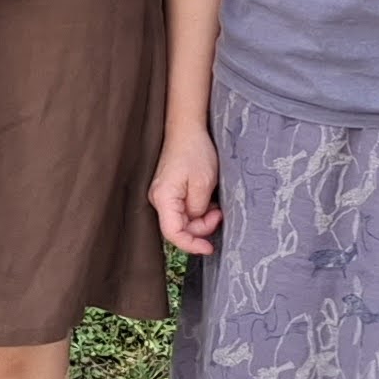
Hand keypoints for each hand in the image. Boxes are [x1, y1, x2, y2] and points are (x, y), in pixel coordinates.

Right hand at [151, 123, 223, 255]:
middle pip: (180, 228)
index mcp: (163, 198)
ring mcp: (164, 196)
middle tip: (219, 214)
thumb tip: (197, 221)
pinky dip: (199, 210)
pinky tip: (209, 201)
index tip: (209, 248)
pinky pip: (185, 210)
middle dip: (202, 227)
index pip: (173, 233)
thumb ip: (199, 209)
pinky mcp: (171, 192)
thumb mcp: (203, 184)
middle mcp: (159, 200)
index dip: (191, 245)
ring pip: (184, 220)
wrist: (187, 130)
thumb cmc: (194, 152)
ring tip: (216, 205)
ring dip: (202, 218)